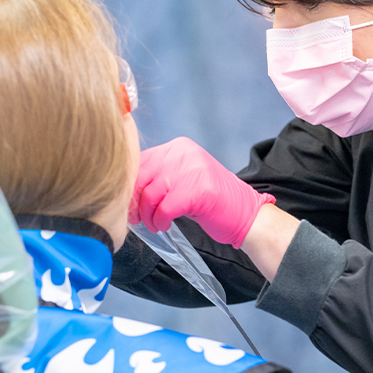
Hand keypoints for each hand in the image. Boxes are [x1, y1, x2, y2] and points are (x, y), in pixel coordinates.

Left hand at [131, 137, 274, 248]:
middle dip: (134, 201)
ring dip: (147, 215)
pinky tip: (164, 226)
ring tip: (153, 224)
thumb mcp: (184, 178)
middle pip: (142, 176)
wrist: (245, 213)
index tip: (129, 203)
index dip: (131, 185)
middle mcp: (185, 153)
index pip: (141, 160)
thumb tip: (127, 188)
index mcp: (179, 146)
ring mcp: (193, 170)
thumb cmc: (211, 200)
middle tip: (135, 218)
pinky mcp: (198, 191)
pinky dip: (160, 221)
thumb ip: (160, 175)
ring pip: (150, 194)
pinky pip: (165, 209)